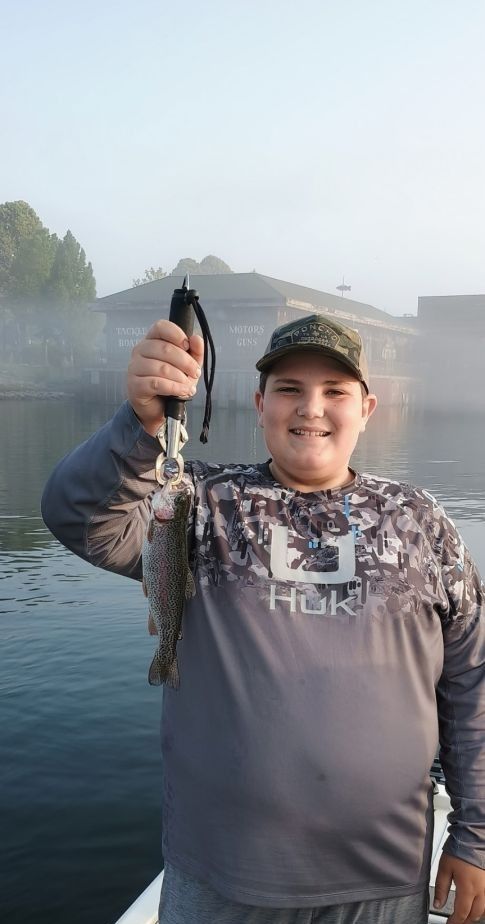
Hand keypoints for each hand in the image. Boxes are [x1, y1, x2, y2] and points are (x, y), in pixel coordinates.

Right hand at [127, 320, 203, 435]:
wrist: (159, 409)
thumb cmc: (171, 383)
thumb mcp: (187, 367)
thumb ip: (194, 352)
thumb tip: (197, 339)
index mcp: (152, 340)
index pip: (161, 327)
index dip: (176, 334)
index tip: (187, 345)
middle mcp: (140, 351)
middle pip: (164, 348)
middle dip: (186, 362)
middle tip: (195, 373)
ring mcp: (134, 368)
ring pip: (161, 367)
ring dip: (180, 378)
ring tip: (188, 386)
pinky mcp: (134, 385)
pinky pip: (156, 383)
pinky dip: (174, 388)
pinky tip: (182, 392)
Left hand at [434, 853, 484, 922]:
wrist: (473, 838)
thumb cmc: (458, 850)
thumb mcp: (444, 868)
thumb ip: (441, 888)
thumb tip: (438, 904)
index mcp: (467, 888)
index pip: (461, 913)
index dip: (454, 921)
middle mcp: (480, 890)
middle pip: (474, 914)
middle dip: (464, 920)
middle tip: (456, 921)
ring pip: (483, 910)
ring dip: (474, 915)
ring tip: (465, 915)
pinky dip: (482, 907)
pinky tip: (477, 905)